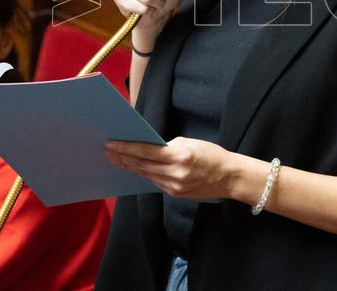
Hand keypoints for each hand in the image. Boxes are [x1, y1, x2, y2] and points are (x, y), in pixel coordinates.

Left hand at [106, 137, 237, 199]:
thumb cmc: (211, 155)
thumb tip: (150, 148)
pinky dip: (144, 173)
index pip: (145, 151)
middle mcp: (175, 173)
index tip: (111, 144)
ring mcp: (174, 186)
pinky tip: (135, 168)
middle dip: (122, 158)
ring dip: (130, 166)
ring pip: (145, 174)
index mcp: (179, 156)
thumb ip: (169, 146)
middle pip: (141, 165)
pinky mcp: (174, 193)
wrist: (229, 177)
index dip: (126, 148)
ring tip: (116, 159)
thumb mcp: (190, 143)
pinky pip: (155, 181)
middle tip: (107, 151)